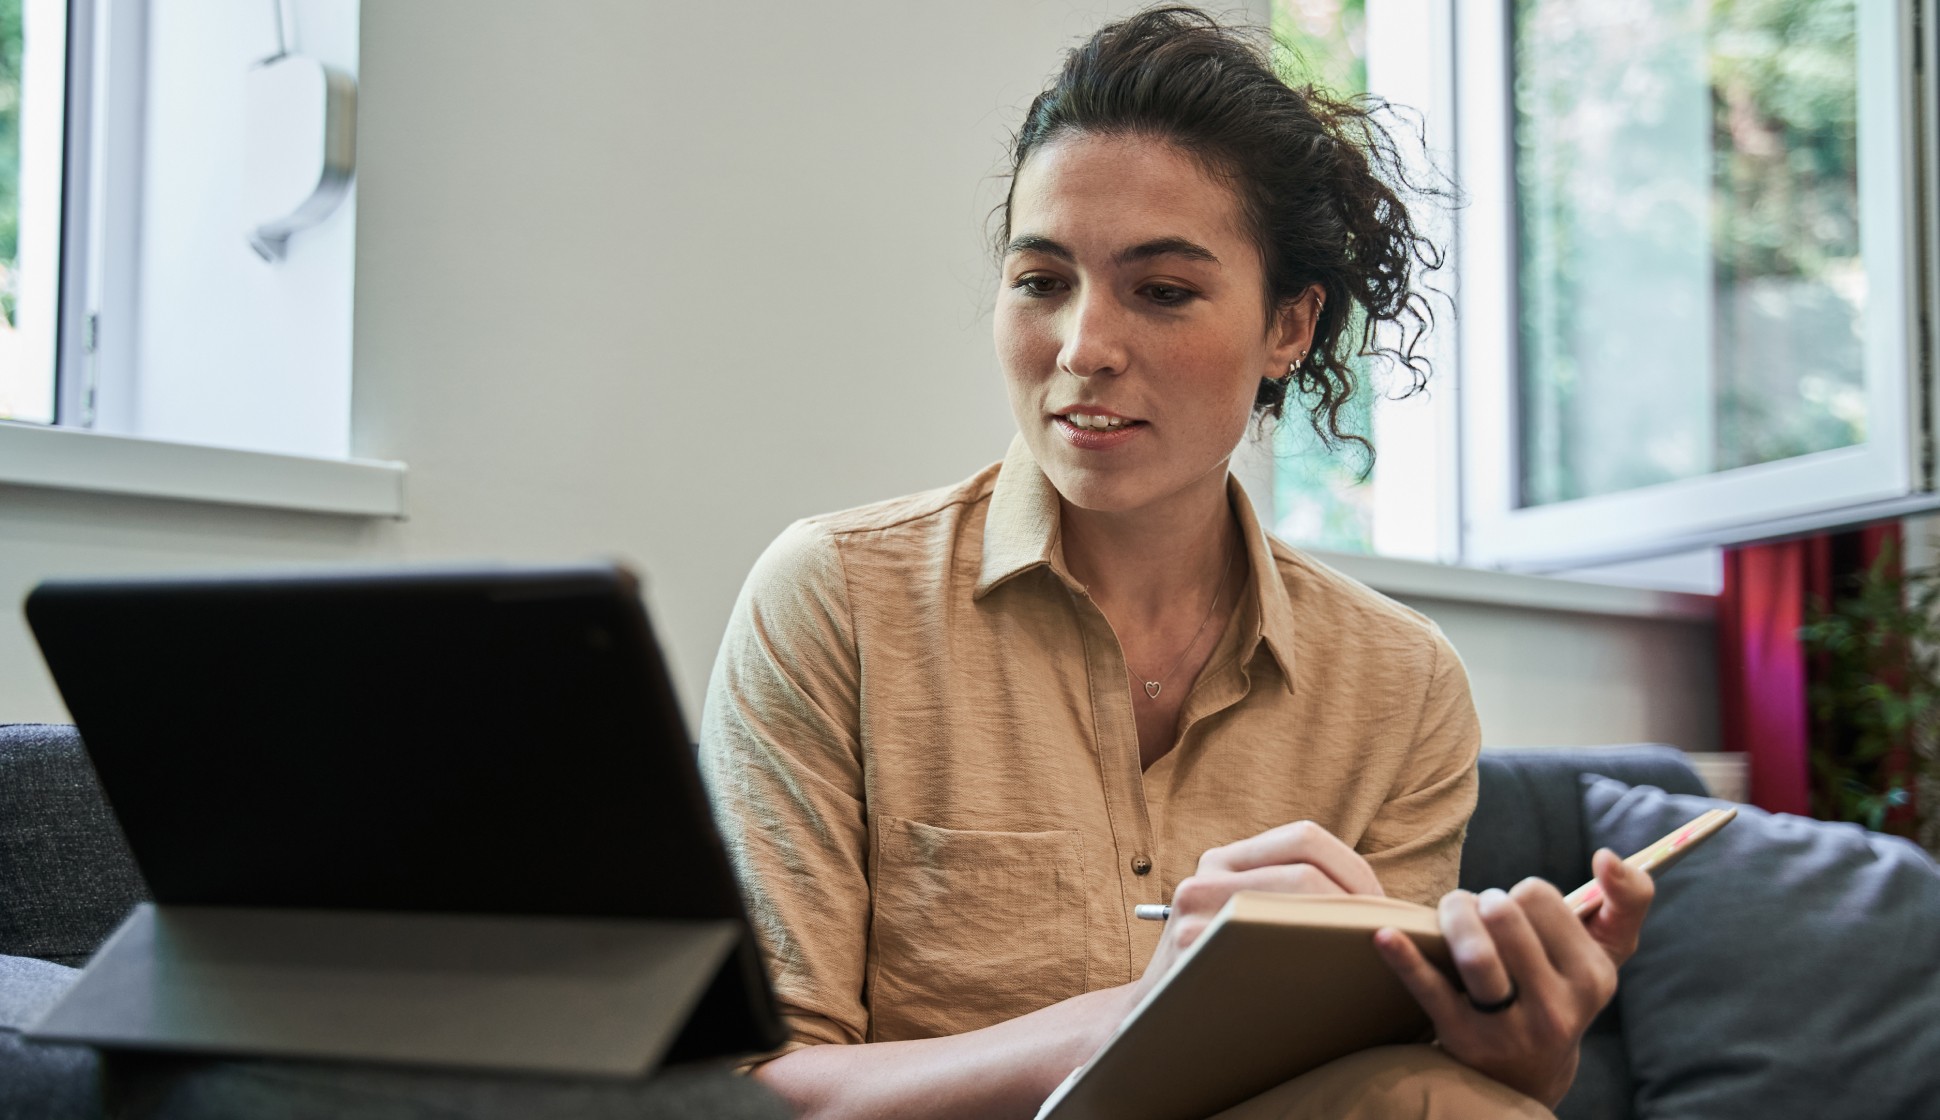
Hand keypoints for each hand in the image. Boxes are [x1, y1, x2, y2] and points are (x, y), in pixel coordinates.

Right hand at [1133, 820, 1382, 1002]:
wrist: (1153, 1024)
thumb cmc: (1224, 975)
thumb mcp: (1241, 918)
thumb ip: (1288, 897)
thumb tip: (1385, 904)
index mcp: (1224, 860)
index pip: (1305, 837)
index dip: (1356, 870)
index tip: (1384, 909)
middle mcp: (1205, 876)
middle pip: (1307, 869)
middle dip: (1360, 903)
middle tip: (1386, 939)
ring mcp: (1197, 914)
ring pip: (1295, 903)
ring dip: (1345, 929)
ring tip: (1369, 957)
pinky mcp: (1197, 951)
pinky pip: (1274, 946)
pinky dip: (1316, 960)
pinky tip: (1335, 983)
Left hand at [1372, 848, 1654, 1106]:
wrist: (1527, 1073)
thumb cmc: (1563, 989)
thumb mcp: (1608, 952)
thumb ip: (1628, 899)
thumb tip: (1609, 856)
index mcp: (1593, 977)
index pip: (1541, 898)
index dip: (1521, 895)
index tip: (1520, 915)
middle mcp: (1557, 1007)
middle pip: (1504, 916)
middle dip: (1483, 901)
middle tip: (1479, 914)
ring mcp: (1509, 1026)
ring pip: (1474, 952)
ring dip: (1453, 917)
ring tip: (1453, 918)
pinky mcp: (1463, 1038)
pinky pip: (1430, 990)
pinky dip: (1405, 957)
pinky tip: (1385, 934)